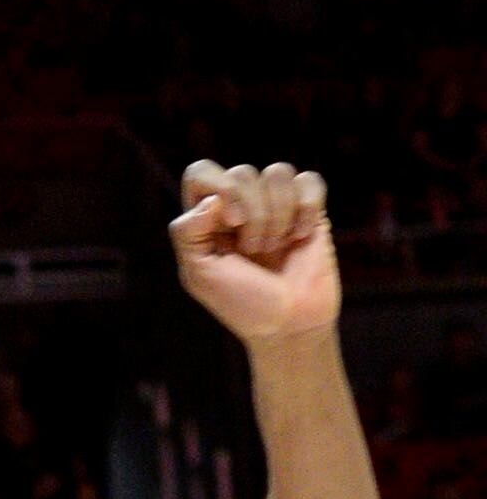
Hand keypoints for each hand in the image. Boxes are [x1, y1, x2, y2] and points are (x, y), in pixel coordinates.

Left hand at [171, 160, 340, 345]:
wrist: (289, 326)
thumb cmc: (242, 304)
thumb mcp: (200, 275)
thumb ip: (187, 233)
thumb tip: (213, 198)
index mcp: (207, 217)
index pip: (201, 172)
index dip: (218, 189)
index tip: (231, 224)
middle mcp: (241, 205)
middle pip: (242, 173)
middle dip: (253, 215)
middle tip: (255, 251)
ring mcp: (276, 205)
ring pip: (277, 173)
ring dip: (278, 215)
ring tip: (276, 247)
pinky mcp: (310, 209)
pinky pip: (309, 180)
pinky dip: (306, 208)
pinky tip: (301, 237)